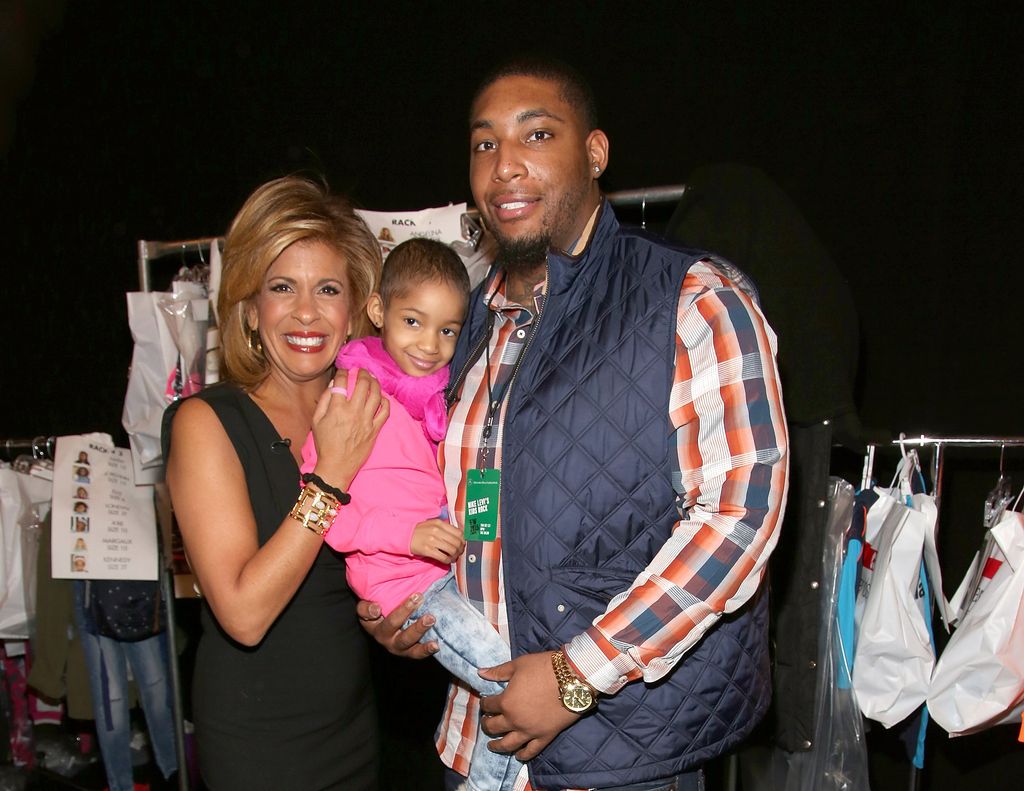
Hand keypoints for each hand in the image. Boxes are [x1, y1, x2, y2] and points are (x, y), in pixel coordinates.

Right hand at [311, 369, 388, 487]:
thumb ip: (324, 401)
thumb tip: (333, 385)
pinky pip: (385, 412)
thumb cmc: (324, 444)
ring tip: (372, 379)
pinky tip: (382, 397)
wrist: (336, 465)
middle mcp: (354, 412)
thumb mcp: (316, 421)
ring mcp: (366, 421)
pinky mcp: (375, 430)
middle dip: (362, 373)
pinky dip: (385, 402)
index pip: (341, 382)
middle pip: (363, 384)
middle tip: (361, 371)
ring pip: (376, 395)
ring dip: (375, 383)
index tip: (343, 371)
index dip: (342, 372)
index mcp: (337, 409)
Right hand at [356, 594, 437, 658]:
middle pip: (392, 625)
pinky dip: (427, 649)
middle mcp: (385, 639)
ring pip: (408, 642)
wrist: (390, 626)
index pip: (370, 617)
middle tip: (419, 598)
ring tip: (431, 619)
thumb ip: (365, 608)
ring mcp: (399, 647)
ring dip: (419, 630)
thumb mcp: (367, 608)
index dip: (371, 612)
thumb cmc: (379, 612)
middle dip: (406, 612)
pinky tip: (436, 645)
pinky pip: (418, 653)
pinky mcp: (410, 651)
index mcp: (373, 626)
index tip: (378, 608)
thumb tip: (376, 609)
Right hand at [410, 518, 465, 562]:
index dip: (463, 540)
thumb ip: (445, 528)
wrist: (405, 536)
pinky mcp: (428, 550)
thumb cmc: (420, 531)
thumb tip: (459, 536)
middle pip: (457, 542)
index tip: (462, 544)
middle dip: (460, 549)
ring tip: (453, 557)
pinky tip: (447, 560)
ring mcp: (432, 541)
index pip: (458, 532)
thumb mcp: (433, 524)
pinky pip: (443, 557)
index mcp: (439, 523)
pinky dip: (448, 560)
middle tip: (459, 552)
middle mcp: (437, 531)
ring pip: (452, 550)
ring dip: (455, 555)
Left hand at [477, 652, 579, 760]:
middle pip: (494, 727)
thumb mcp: (518, 665)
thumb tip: (480, 673)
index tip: (485, 702)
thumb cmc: (543, 667)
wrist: (572, 678)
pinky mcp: (545, 737)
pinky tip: (517, 755)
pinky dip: (522, 755)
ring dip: (497, 745)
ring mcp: (530, 731)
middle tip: (486, 722)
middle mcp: (514, 720)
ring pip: (508, 744)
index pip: (488, 705)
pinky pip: (531, 751)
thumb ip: (498, 672)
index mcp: (506, 702)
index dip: (484, 703)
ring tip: (492, 746)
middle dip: (486, 724)